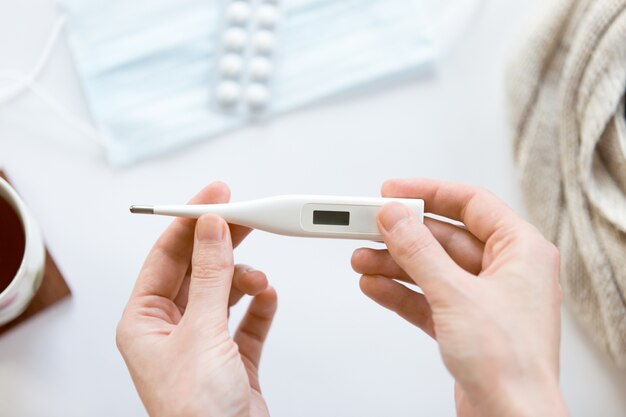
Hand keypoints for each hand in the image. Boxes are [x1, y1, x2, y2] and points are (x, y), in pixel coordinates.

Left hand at [117, 182, 276, 416]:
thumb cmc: (197, 414)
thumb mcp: (202, 333)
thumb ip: (211, 276)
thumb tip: (212, 228)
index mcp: (145, 323)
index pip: (166, 257)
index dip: (189, 222)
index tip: (214, 197)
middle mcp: (171, 331)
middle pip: (198, 270)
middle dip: (222, 245)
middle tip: (245, 217)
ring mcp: (203, 344)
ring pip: (224, 293)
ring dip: (244, 280)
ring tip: (258, 278)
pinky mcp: (233, 358)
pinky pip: (247, 320)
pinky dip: (259, 306)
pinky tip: (267, 298)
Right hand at [351, 179, 567, 416]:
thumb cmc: (511, 365)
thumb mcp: (455, 294)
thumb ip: (419, 250)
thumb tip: (395, 217)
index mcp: (521, 250)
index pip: (471, 203)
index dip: (429, 193)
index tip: (394, 192)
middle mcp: (505, 270)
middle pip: (443, 237)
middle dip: (403, 235)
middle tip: (368, 227)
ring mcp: (484, 299)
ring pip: (431, 268)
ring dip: (394, 263)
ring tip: (362, 259)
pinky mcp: (465, 325)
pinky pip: (427, 296)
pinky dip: (400, 291)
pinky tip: (375, 286)